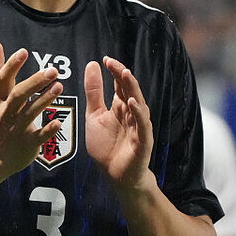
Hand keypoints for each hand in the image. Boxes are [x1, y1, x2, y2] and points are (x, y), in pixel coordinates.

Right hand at [0, 42, 62, 175]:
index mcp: (1, 98)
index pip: (4, 79)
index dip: (13, 65)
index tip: (24, 51)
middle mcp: (8, 111)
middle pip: (19, 94)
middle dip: (35, 82)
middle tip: (53, 70)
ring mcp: (18, 128)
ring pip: (30, 112)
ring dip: (44, 100)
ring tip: (59, 87)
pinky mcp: (28, 143)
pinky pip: (39, 136)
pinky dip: (48, 130)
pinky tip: (58, 122)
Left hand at [84, 56, 152, 189]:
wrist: (114, 175)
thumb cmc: (107, 146)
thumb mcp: (94, 116)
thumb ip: (94, 93)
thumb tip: (92, 65)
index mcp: (120, 106)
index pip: (120, 84)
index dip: (114, 71)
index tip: (105, 60)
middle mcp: (132, 113)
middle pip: (130, 90)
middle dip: (123, 75)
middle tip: (113, 63)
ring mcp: (139, 126)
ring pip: (139, 104)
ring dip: (133, 89)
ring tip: (125, 75)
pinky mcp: (143, 141)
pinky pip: (142, 125)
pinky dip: (138, 114)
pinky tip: (132, 103)